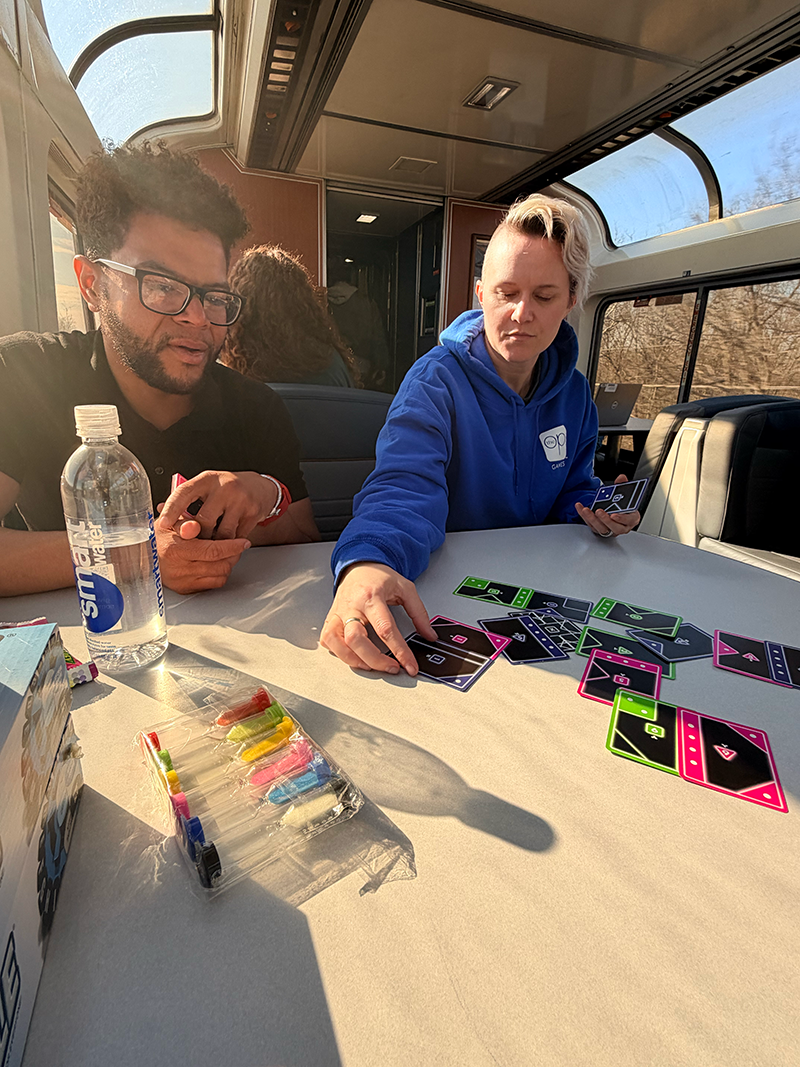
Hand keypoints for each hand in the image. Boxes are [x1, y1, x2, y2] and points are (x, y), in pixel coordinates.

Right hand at [154, 513, 249, 593]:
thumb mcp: (170, 523)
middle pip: (221, 566)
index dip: (232, 546)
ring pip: (220, 576)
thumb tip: (195, 524)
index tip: (244, 541)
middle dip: (233, 555)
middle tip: (237, 546)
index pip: (213, 551)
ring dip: (228, 565)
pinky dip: (219, 574)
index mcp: (176, 550)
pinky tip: (217, 563)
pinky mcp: (185, 589)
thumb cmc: (158, 536)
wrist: (141, 555)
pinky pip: (212, 584)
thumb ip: (185, 523)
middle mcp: (180, 569)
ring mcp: (183, 582)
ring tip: (227, 553)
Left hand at [158, 471, 278, 539]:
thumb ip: (186, 499)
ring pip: (222, 533)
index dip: (172, 509)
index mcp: (207, 479)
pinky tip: (230, 537)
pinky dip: (231, 542)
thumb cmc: (228, 488)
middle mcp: (224, 486)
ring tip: (215, 538)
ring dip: (216, 541)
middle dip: (199, 534)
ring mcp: (240, 499)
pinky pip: (237, 536)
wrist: (261, 487)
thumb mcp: (206, 487)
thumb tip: (159, 509)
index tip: (163, 523)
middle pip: (204, 519)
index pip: (184, 493)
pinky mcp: (253, 512)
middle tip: (198, 538)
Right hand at [320, 562, 436, 674]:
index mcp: (372, 596)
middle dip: (376, 660)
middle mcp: (352, 606)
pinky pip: (327, 641)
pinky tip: (353, 656)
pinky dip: (338, 653)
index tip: (409, 665)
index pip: (386, 629)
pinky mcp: (331, 619)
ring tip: (372, 666)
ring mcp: (338, 613)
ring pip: (337, 643)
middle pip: (357, 640)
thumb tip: (429, 635)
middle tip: (392, 668)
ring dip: (355, 660)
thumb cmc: (379, 577)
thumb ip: (419, 613)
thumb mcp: (405, 588)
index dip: (400, 651)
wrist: (359, 565)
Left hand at [575, 474, 640, 537]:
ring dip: (592, 519)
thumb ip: (623, 486)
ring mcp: (610, 530)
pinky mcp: (599, 530)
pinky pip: (591, 525)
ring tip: (586, 510)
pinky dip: (585, 517)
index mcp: (631, 519)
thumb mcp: (626, 496)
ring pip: (601, 528)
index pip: (628, 521)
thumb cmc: (624, 507)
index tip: (614, 515)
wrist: (619, 513)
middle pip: (614, 527)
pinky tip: (581, 508)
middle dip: (605, 519)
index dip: (622, 518)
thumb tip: (621, 478)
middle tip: (599, 511)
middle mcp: (621, 527)